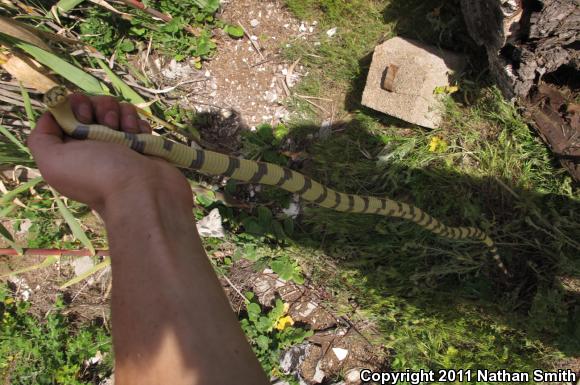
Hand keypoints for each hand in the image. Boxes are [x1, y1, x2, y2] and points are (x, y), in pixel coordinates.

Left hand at [28, 93, 192, 213]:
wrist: (141, 190)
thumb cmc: (97, 175)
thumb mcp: (53, 162)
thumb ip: (40, 137)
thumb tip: (53, 116)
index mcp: (70, 146)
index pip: (67, 110)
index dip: (74, 106)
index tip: (83, 118)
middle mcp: (92, 143)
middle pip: (92, 104)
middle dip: (99, 107)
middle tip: (106, 124)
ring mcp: (117, 141)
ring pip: (115, 108)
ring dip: (120, 114)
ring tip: (124, 132)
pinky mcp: (138, 140)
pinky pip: (135, 118)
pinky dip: (136, 122)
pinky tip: (136, 136)